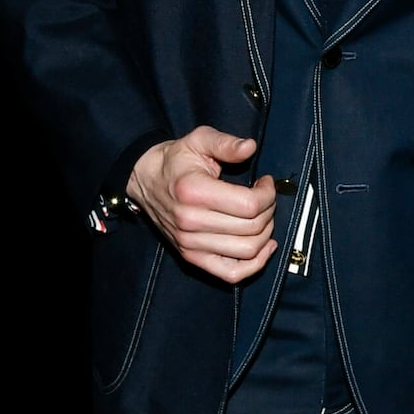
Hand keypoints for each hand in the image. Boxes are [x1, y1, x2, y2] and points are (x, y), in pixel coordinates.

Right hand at [127, 127, 277, 284]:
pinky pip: (232, 273)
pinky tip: (265, 247)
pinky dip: (255, 264)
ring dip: (265, 233)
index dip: (268, 194)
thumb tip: (249, 147)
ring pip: (247, 250)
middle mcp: (190, 221)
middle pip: (252, 228)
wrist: (144, 180)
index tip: (266, 183)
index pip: (249, 204)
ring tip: (262, 216)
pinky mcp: (192, 257)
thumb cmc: (175, 161)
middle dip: (268, 211)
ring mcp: (190, 243)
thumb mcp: (198, 141)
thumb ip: (225, 143)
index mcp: (194, 191)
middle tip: (265, 198)